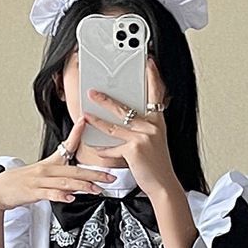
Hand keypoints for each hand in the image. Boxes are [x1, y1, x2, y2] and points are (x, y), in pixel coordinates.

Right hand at [0, 118, 115, 210]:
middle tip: (110, 177)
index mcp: (49, 163)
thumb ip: (59, 176)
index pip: (66, 145)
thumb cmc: (19, 183)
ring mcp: (40, 181)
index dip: (77, 133)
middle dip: (94, 174)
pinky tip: (70, 197)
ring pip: (65, 181)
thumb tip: (75, 180)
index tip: (86, 121)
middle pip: (74, 169)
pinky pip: (50, 194)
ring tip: (96, 189)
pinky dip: (61, 195)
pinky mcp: (34, 192)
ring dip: (82, 186)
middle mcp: (46, 170)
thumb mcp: (40, 174)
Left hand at [81, 59, 179, 198]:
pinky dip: (102, 148)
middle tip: (93, 92)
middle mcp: (151, 127)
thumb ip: (144, 128)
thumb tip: (126, 120)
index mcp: (157, 122)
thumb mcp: (156, 141)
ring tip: (85, 114)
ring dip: (96, 120)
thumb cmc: (156, 165)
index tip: (148, 63)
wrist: (163, 184)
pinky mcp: (133, 150)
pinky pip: (112, 147)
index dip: (152, 77)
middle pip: (124, 108)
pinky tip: (94, 145)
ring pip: (113, 126)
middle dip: (105, 99)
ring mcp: (142, 137)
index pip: (155, 95)